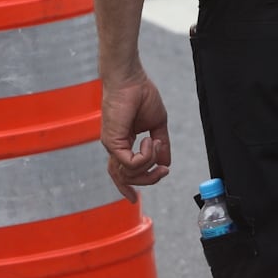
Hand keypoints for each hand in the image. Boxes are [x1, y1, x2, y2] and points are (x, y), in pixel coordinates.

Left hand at [99, 68, 170, 201]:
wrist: (131, 79)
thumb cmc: (141, 94)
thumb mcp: (157, 124)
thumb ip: (161, 145)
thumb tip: (166, 163)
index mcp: (123, 143)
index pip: (120, 172)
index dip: (126, 187)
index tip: (134, 199)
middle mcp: (115, 147)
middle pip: (125, 179)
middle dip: (148, 180)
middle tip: (164, 171)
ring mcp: (112, 146)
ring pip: (129, 174)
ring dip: (149, 166)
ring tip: (156, 144)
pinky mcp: (112, 142)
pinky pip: (131, 163)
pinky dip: (145, 157)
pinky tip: (150, 140)